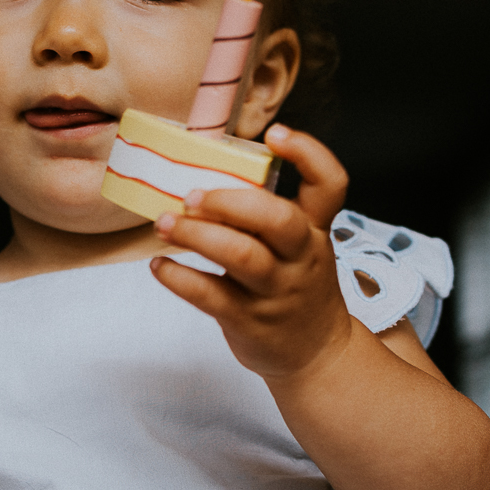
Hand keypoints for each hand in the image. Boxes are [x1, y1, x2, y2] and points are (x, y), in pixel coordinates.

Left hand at [149, 124, 353, 381]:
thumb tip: (206, 178)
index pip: (330, 185)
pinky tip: (159, 266)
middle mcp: (301, 258)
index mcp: (315, 231)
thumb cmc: (297, 288)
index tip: (276, 134)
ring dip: (197, 234)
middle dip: (232, 201)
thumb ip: (269, 217)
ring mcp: (276, 292)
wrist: (317, 355)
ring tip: (164, 223)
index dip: (309, 154)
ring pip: (241, 256)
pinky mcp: (249, 321)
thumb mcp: (302, 248)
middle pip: (279, 220)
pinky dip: (178, 277)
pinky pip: (210, 295)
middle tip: (193, 195)